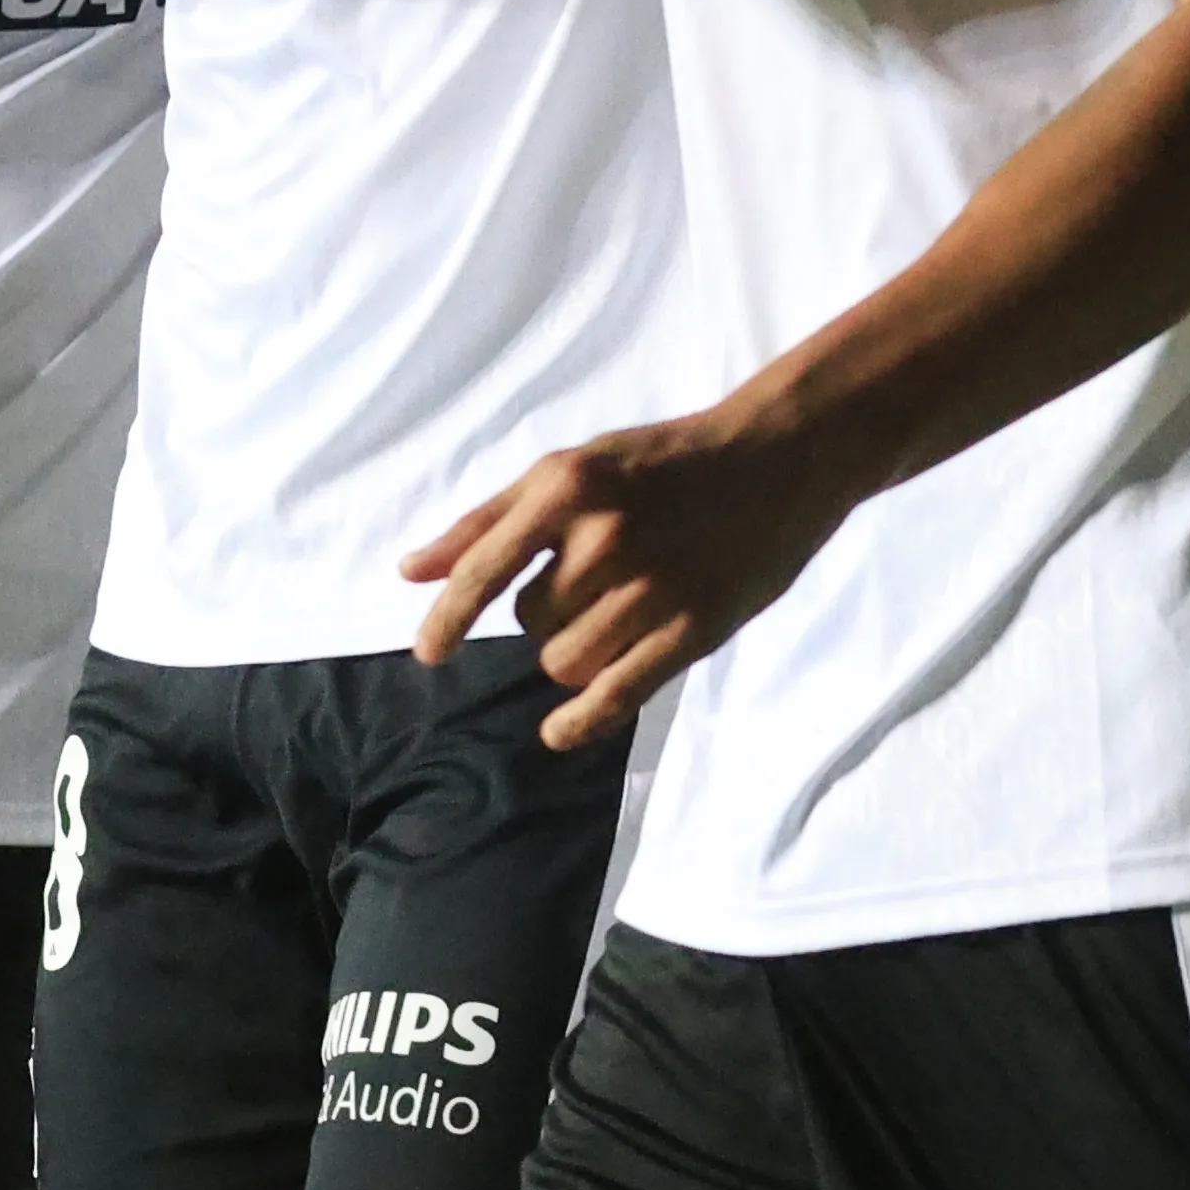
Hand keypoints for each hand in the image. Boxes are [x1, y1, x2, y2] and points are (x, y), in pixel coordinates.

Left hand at [401, 401, 873, 749]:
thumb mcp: (574, 467)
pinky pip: (615, 695)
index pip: (484, 569)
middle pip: (530, 622)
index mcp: (567, 488)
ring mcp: (651, 589)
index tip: (427, 655)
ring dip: (572, 654)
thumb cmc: (664, 460)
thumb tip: (411, 572)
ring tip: (613, 618)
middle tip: (594, 582)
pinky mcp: (692, 630)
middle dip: (546, 614)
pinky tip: (557, 731)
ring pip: (566, 663)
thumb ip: (490, 520)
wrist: (779, 458)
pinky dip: (579, 720)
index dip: (448, 619)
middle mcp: (603, 540)